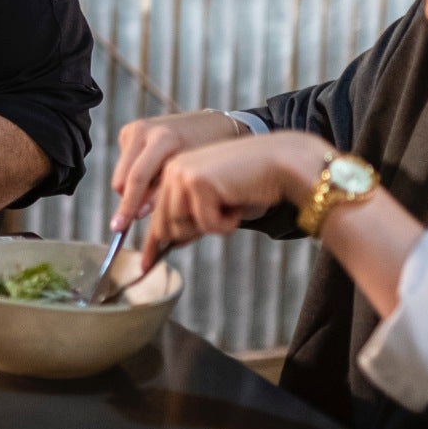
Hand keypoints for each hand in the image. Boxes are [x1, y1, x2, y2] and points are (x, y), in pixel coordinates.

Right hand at [110, 109, 249, 231]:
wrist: (210, 124)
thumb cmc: (207, 151)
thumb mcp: (191, 174)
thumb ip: (165, 193)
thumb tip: (139, 213)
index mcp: (163, 138)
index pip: (138, 177)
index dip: (128, 205)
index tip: (119, 227)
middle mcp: (144, 130)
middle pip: (123, 178)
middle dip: (128, 201)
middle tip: (136, 219)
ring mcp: (134, 128)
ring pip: (121, 174)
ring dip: (133, 188)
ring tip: (159, 187)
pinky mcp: (129, 130)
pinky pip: (124, 165)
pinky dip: (135, 174)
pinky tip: (156, 171)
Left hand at [142, 132, 330, 271]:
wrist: (281, 163)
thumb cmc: (252, 184)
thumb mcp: (216, 205)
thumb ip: (191, 220)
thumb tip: (169, 243)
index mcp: (173, 172)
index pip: (156, 215)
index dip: (152, 244)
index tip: (146, 265)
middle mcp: (172, 170)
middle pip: (167, 227)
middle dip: (196, 232)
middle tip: (224, 215)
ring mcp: (181, 173)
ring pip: (183, 227)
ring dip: (212, 226)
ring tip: (231, 205)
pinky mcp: (197, 181)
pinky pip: (206, 224)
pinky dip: (226, 223)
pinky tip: (237, 202)